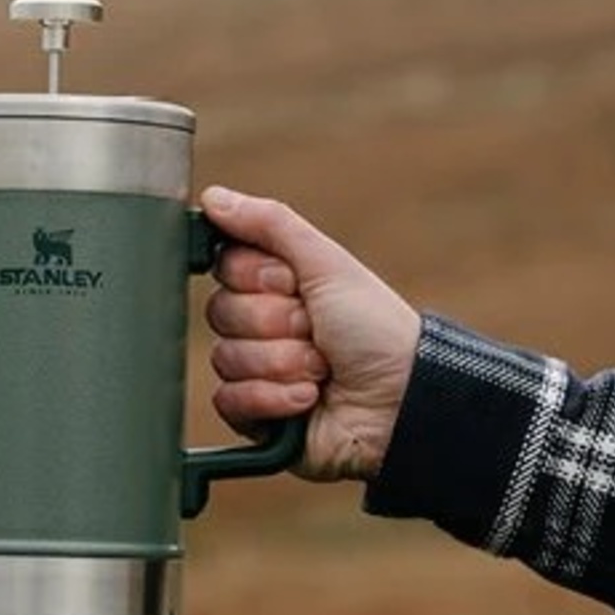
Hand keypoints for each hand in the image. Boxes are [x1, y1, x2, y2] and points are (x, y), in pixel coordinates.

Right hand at [201, 188, 421, 482]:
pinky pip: (229, 401)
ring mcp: (257, 372)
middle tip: (316, 330)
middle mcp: (261, 327)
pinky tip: (308, 399)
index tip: (297, 285)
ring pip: (226, 358)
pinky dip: (274, 399)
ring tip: (322, 368)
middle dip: (276, 323)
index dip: (258, 278)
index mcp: (275, 286)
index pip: (225, 267)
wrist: (402, 399)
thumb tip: (212, 197)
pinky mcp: (255, 417)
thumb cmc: (375, 329)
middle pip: (220, 312)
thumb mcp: (327, 263)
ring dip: (283, 362)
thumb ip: (269, 224)